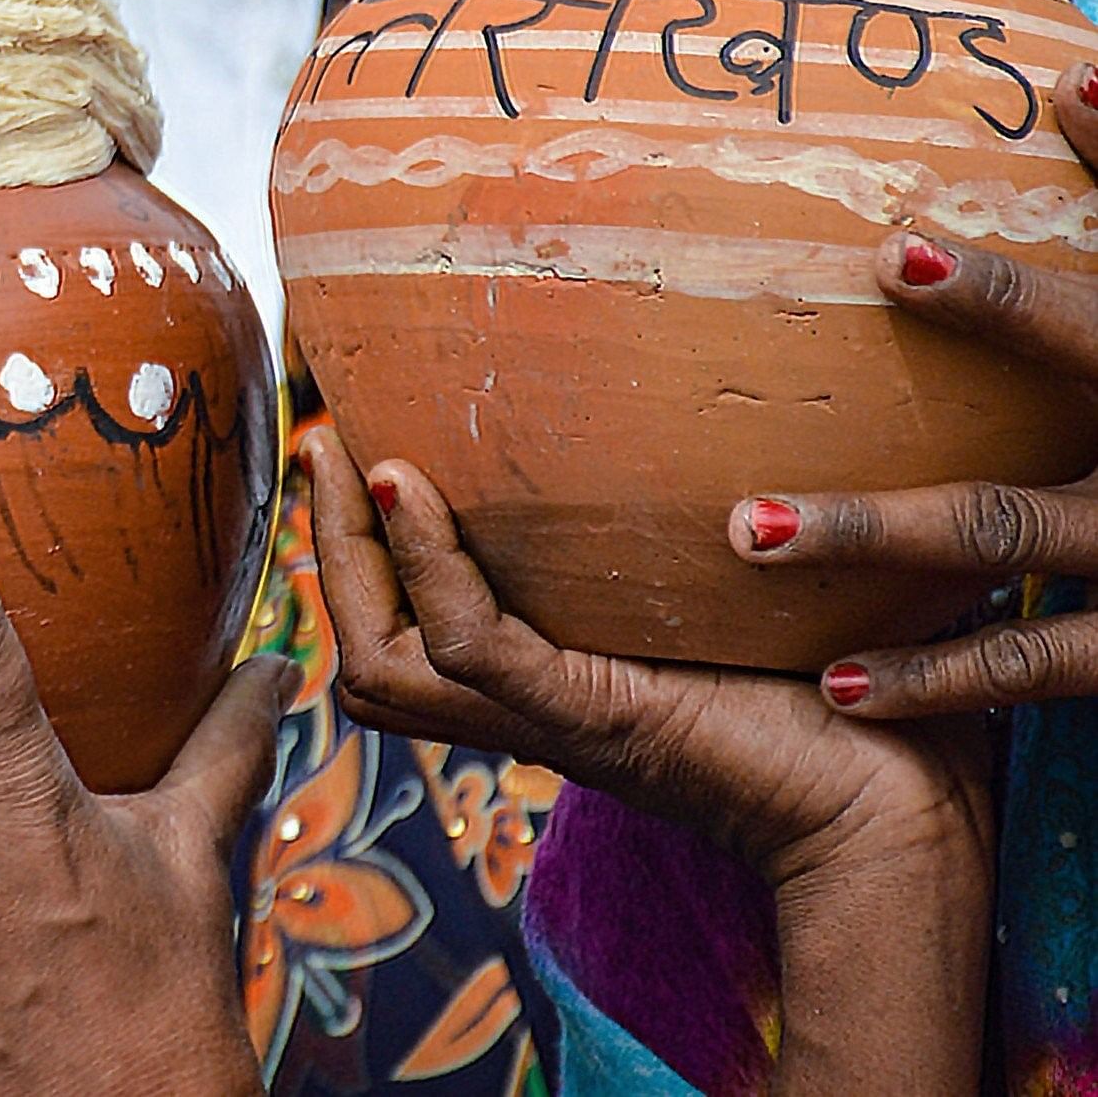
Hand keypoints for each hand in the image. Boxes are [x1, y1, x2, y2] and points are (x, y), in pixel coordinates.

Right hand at [304, 425, 987, 879]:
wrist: (898, 803)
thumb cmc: (836, 702)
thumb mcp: (719, 604)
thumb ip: (673, 544)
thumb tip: (668, 418)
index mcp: (549, 690)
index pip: (404, 635)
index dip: (356, 554)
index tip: (346, 453)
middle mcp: (531, 712)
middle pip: (363, 655)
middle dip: (325, 548)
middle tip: (323, 445)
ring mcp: (553, 719)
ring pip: (383, 662)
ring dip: (351, 558)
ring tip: (352, 462)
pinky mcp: (593, 717)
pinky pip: (468, 647)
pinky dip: (425, 565)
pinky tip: (411, 491)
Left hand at [731, 63, 1097, 715]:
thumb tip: (1076, 72)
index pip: (1097, 333)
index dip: (1005, 303)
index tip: (890, 255)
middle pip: (1035, 478)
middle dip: (900, 495)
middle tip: (762, 480)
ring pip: (1013, 557)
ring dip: (881, 552)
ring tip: (751, 538)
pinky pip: (1039, 662)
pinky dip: (941, 678)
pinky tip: (834, 687)